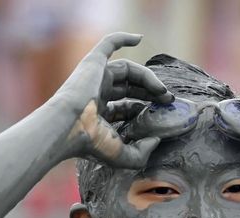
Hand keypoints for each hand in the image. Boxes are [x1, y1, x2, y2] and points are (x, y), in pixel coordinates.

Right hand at [55, 32, 173, 168]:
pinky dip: (122, 38)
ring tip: (163, 90)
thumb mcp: (123, 156)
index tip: (162, 112)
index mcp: (99, 114)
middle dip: (151, 92)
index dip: (145, 108)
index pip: (126, 107)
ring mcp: (94, 77)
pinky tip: (139, 38)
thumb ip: (142, 153)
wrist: (70, 127)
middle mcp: (96, 94)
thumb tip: (156, 140)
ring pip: (127, 70)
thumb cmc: (92, 144)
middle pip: (130, 87)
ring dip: (148, 77)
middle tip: (168, 100)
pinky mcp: (93, 63)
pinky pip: (108, 44)